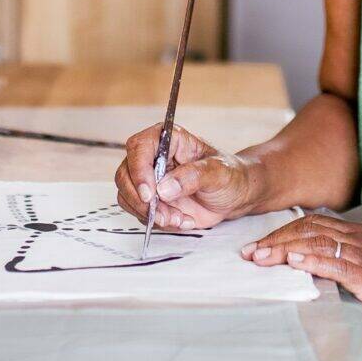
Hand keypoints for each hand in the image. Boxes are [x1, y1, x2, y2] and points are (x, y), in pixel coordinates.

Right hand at [115, 123, 266, 230]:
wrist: (236, 197)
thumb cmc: (231, 176)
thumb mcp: (218, 173)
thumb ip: (193, 177)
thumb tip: (164, 188)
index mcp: (169, 139)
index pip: (139, 147)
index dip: (139, 170)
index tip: (151, 193)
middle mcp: (154, 157)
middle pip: (125, 174)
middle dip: (141, 199)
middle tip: (163, 214)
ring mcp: (150, 179)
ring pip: (128, 195)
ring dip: (150, 213)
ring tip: (178, 218)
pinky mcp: (152, 199)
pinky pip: (139, 212)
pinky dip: (156, 221)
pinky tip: (181, 219)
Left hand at [243, 213, 361, 339]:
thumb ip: (350, 265)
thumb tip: (317, 271)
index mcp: (360, 237)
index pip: (313, 225)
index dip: (283, 233)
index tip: (258, 247)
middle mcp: (360, 240)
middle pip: (308, 230)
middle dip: (274, 239)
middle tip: (247, 253)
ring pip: (317, 243)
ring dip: (284, 249)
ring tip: (259, 257)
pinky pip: (338, 265)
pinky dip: (312, 261)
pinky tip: (294, 262)